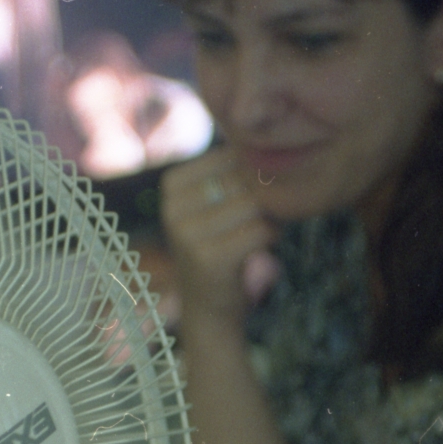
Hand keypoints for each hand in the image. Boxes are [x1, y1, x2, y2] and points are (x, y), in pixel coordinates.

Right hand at [161, 147, 278, 325]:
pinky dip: (271, 236)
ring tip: (258, 233)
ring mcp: (187, 233)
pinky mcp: (208, 257)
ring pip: (254, 203)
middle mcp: (172, 206)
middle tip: (259, 218)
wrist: (209, 308)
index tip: (246, 200)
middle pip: (243, 179)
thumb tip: (269, 135)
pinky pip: (260, 229)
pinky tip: (260, 248)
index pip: (231, 156)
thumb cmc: (222, 245)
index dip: (253, 174)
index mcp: (171, 184)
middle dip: (264, 196)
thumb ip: (232, 170)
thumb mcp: (217, 202)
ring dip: (270, 216)